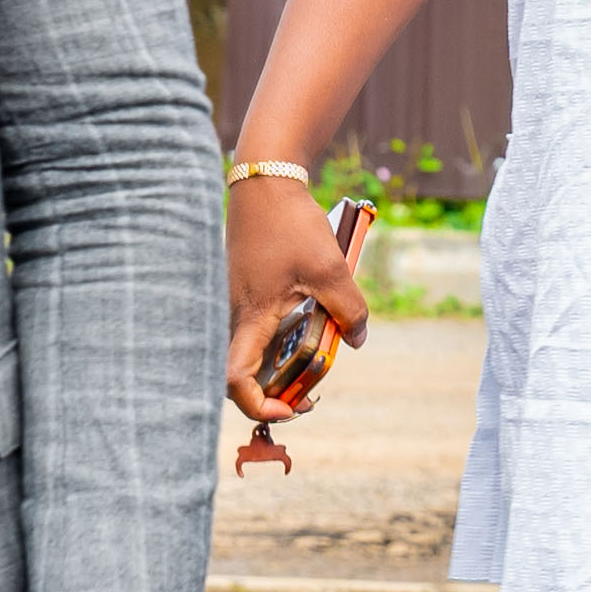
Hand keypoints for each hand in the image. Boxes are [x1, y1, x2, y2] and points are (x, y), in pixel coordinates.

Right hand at [222, 175, 366, 420]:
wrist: (265, 184)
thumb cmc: (291, 224)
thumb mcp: (331, 268)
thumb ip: (349, 308)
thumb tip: (357, 340)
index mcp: (250, 317)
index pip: (235, 379)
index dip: (256, 404)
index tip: (288, 407)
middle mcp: (232, 316)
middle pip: (238, 375)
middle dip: (270, 395)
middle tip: (306, 397)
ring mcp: (233, 304)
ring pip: (246, 354)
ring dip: (274, 371)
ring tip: (310, 371)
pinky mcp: (241, 293)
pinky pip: (251, 332)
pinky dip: (273, 346)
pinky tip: (302, 336)